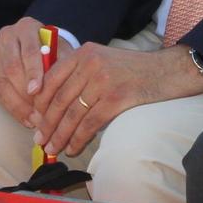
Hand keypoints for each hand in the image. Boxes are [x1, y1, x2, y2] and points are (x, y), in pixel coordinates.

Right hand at [0, 17, 66, 123]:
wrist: (35, 47)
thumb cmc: (52, 51)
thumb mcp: (60, 51)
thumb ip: (63, 63)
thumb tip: (66, 82)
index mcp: (27, 27)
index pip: (28, 49)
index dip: (32, 71)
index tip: (37, 91)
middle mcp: (7, 35)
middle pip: (11, 67)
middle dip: (24, 93)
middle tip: (39, 113)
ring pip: (1, 80)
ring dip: (18, 104)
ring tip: (34, 120)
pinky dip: (11, 107)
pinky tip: (25, 118)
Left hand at [32, 42, 202, 158]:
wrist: (167, 71)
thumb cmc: (134, 69)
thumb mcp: (104, 60)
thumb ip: (81, 72)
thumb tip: (56, 103)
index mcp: (84, 52)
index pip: (51, 79)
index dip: (40, 103)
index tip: (34, 120)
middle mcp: (91, 64)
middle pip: (59, 99)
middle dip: (47, 123)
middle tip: (39, 140)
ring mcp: (104, 81)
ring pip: (72, 114)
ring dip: (60, 135)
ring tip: (53, 149)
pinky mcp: (116, 98)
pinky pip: (90, 124)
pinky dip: (78, 139)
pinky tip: (73, 148)